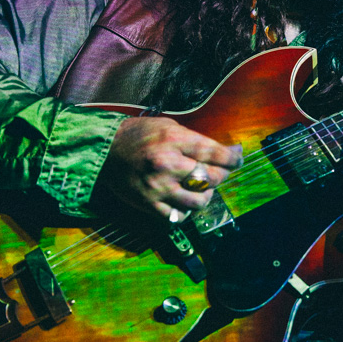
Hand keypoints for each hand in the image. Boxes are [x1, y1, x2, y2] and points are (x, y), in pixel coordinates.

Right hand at [95, 117, 243, 222]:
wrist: (104, 150)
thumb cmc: (138, 135)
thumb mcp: (168, 126)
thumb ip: (194, 140)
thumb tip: (225, 151)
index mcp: (173, 140)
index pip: (215, 152)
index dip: (233, 157)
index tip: (238, 158)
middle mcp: (167, 164)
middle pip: (211, 177)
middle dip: (223, 174)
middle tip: (221, 171)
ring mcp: (158, 187)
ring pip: (199, 200)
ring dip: (207, 194)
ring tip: (204, 187)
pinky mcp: (149, 204)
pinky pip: (178, 216)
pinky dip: (187, 210)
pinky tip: (186, 200)